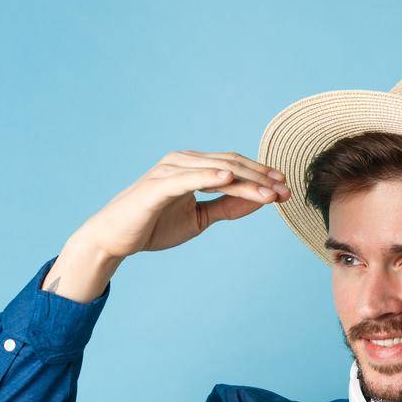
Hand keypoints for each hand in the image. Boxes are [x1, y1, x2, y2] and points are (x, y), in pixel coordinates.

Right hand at [74, 149, 291, 258]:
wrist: (116, 238)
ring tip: (269, 192)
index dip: (261, 178)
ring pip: (217, 170)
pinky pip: (189, 177)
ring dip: (246, 181)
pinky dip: (210, 175)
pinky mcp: (158, 183)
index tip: (286, 190)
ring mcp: (170, 170)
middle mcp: (184, 162)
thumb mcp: (200, 218)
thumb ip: (227, 207)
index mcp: (194, 168)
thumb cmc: (154, 225)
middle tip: (286, 190)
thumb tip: (260, 201)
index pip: (235, 168)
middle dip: (261, 178)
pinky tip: (230, 178)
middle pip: (231, 165)